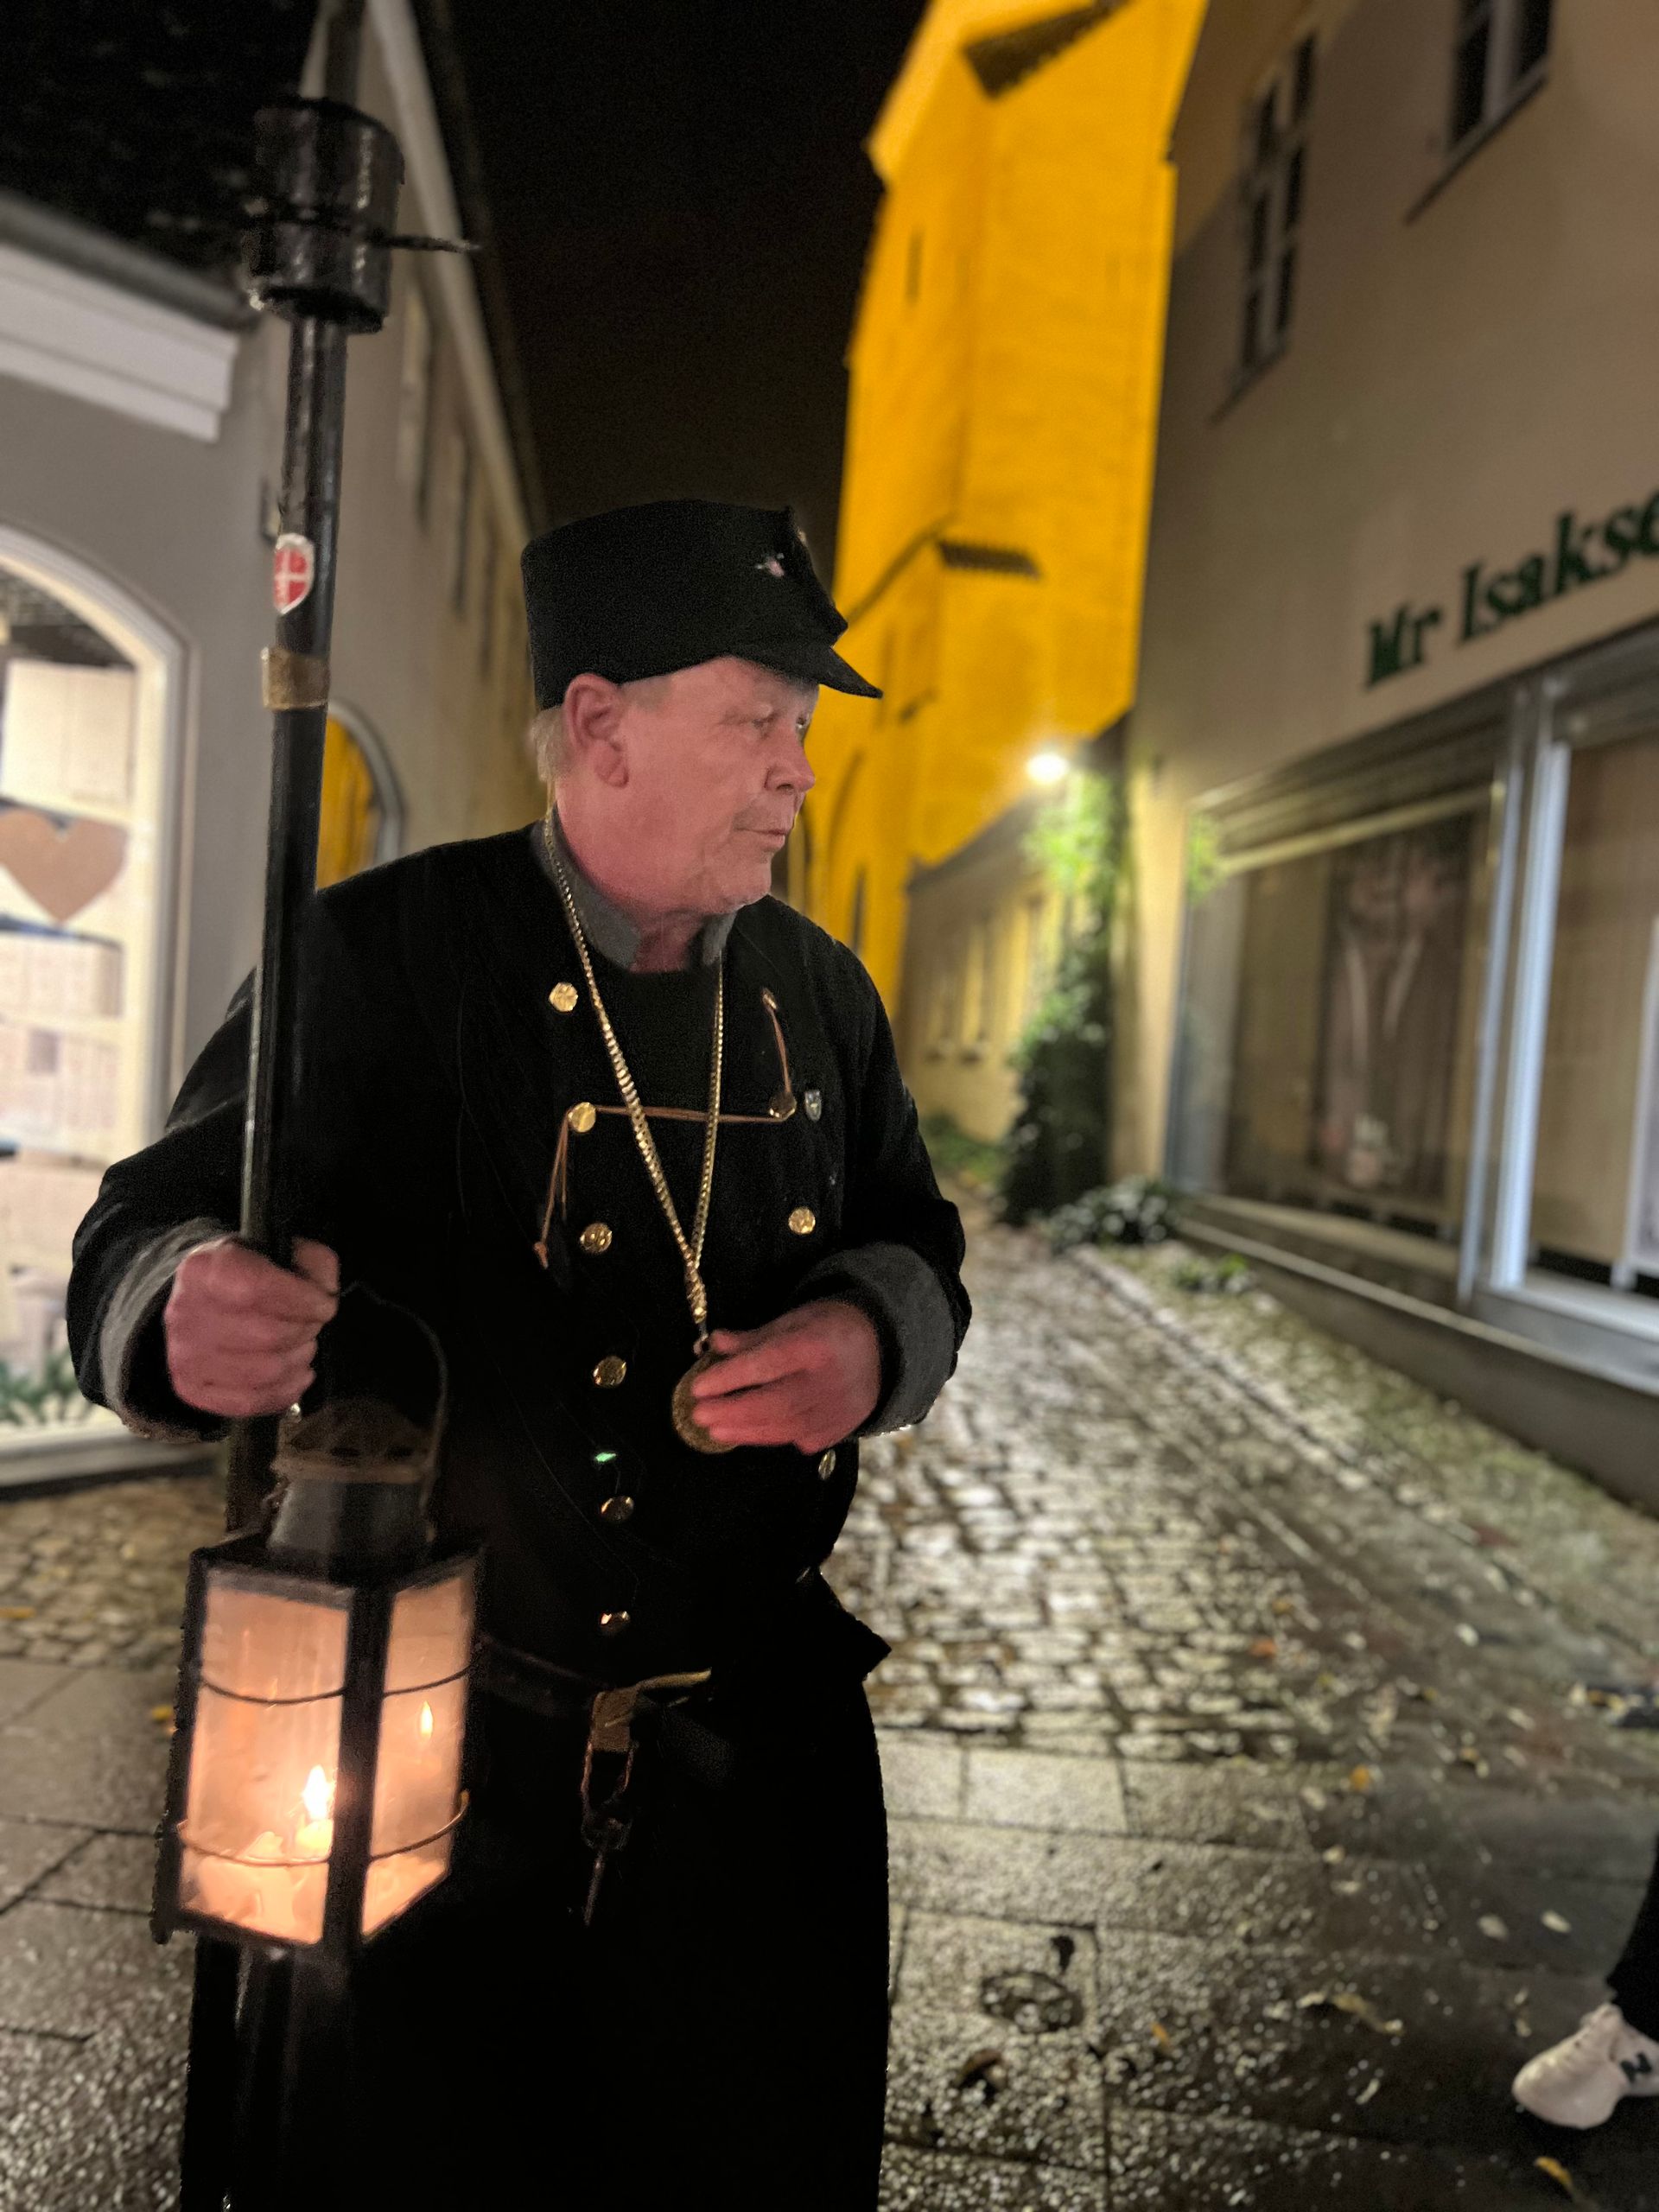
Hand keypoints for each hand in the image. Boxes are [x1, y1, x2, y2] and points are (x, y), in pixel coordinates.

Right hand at [164, 1236, 339, 1417]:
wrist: (200, 1299)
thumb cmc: (248, 1273)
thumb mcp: (281, 1250)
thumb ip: (313, 1263)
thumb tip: (325, 1295)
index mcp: (204, 1269)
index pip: (255, 1290)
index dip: (301, 1301)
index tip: (325, 1305)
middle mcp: (186, 1313)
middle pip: (266, 1336)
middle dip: (305, 1331)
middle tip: (312, 1324)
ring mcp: (184, 1355)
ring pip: (264, 1372)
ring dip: (299, 1359)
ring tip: (303, 1344)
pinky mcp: (191, 1388)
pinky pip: (250, 1402)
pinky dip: (286, 1391)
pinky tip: (298, 1373)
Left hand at [691, 1300, 881, 1453]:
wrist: (881, 1348)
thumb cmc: (829, 1329)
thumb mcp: (793, 1320)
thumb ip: (754, 1338)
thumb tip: (715, 1344)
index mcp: (817, 1345)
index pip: (768, 1363)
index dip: (730, 1377)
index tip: (698, 1387)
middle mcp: (830, 1381)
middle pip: (774, 1404)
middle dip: (732, 1412)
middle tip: (699, 1415)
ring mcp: (837, 1410)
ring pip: (784, 1428)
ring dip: (745, 1431)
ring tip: (714, 1429)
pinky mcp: (839, 1429)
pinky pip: (799, 1440)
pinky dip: (771, 1437)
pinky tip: (749, 1432)